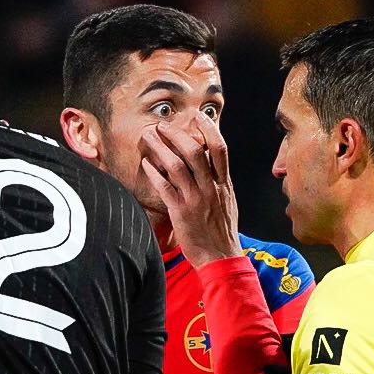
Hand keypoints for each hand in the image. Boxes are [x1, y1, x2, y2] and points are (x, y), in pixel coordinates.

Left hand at [140, 111, 240, 267]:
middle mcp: (211, 188)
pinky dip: (154, 172)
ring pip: (177, 166)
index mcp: (224, 184)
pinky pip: (165, 187)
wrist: (221, 257)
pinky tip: (146, 163)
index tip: (197, 117)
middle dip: (176, 134)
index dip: (209, 129)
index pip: (219, 149)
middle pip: (194, 151)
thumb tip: (209, 165)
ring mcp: (196, 199)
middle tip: (162, 125)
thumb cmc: (222, 230)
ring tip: (149, 137)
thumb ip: (218, 182)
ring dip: (161, 148)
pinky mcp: (181, 212)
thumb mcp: (227, 202)